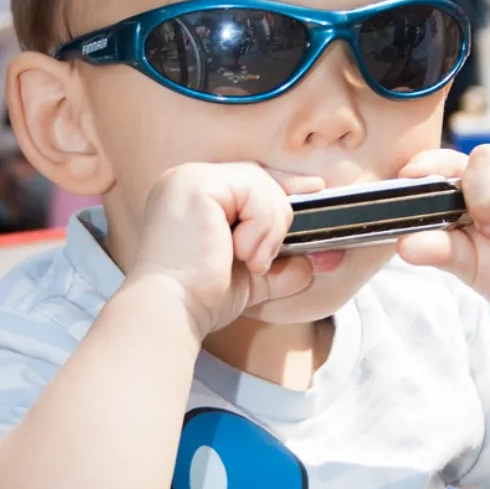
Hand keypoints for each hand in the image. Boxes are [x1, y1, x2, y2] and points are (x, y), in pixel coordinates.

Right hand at [129, 162, 320, 337]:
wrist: (175, 311)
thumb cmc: (200, 297)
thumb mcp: (248, 277)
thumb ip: (277, 265)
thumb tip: (308, 264)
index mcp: (194, 196)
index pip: (249, 179)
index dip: (283, 186)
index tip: (314, 188)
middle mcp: (187, 179)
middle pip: (259, 177)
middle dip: (278, 216)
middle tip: (261, 260)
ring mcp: (190, 178)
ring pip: (262, 184)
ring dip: (269, 229)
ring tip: (248, 260)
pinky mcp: (198, 186)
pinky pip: (255, 192)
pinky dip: (261, 227)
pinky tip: (240, 253)